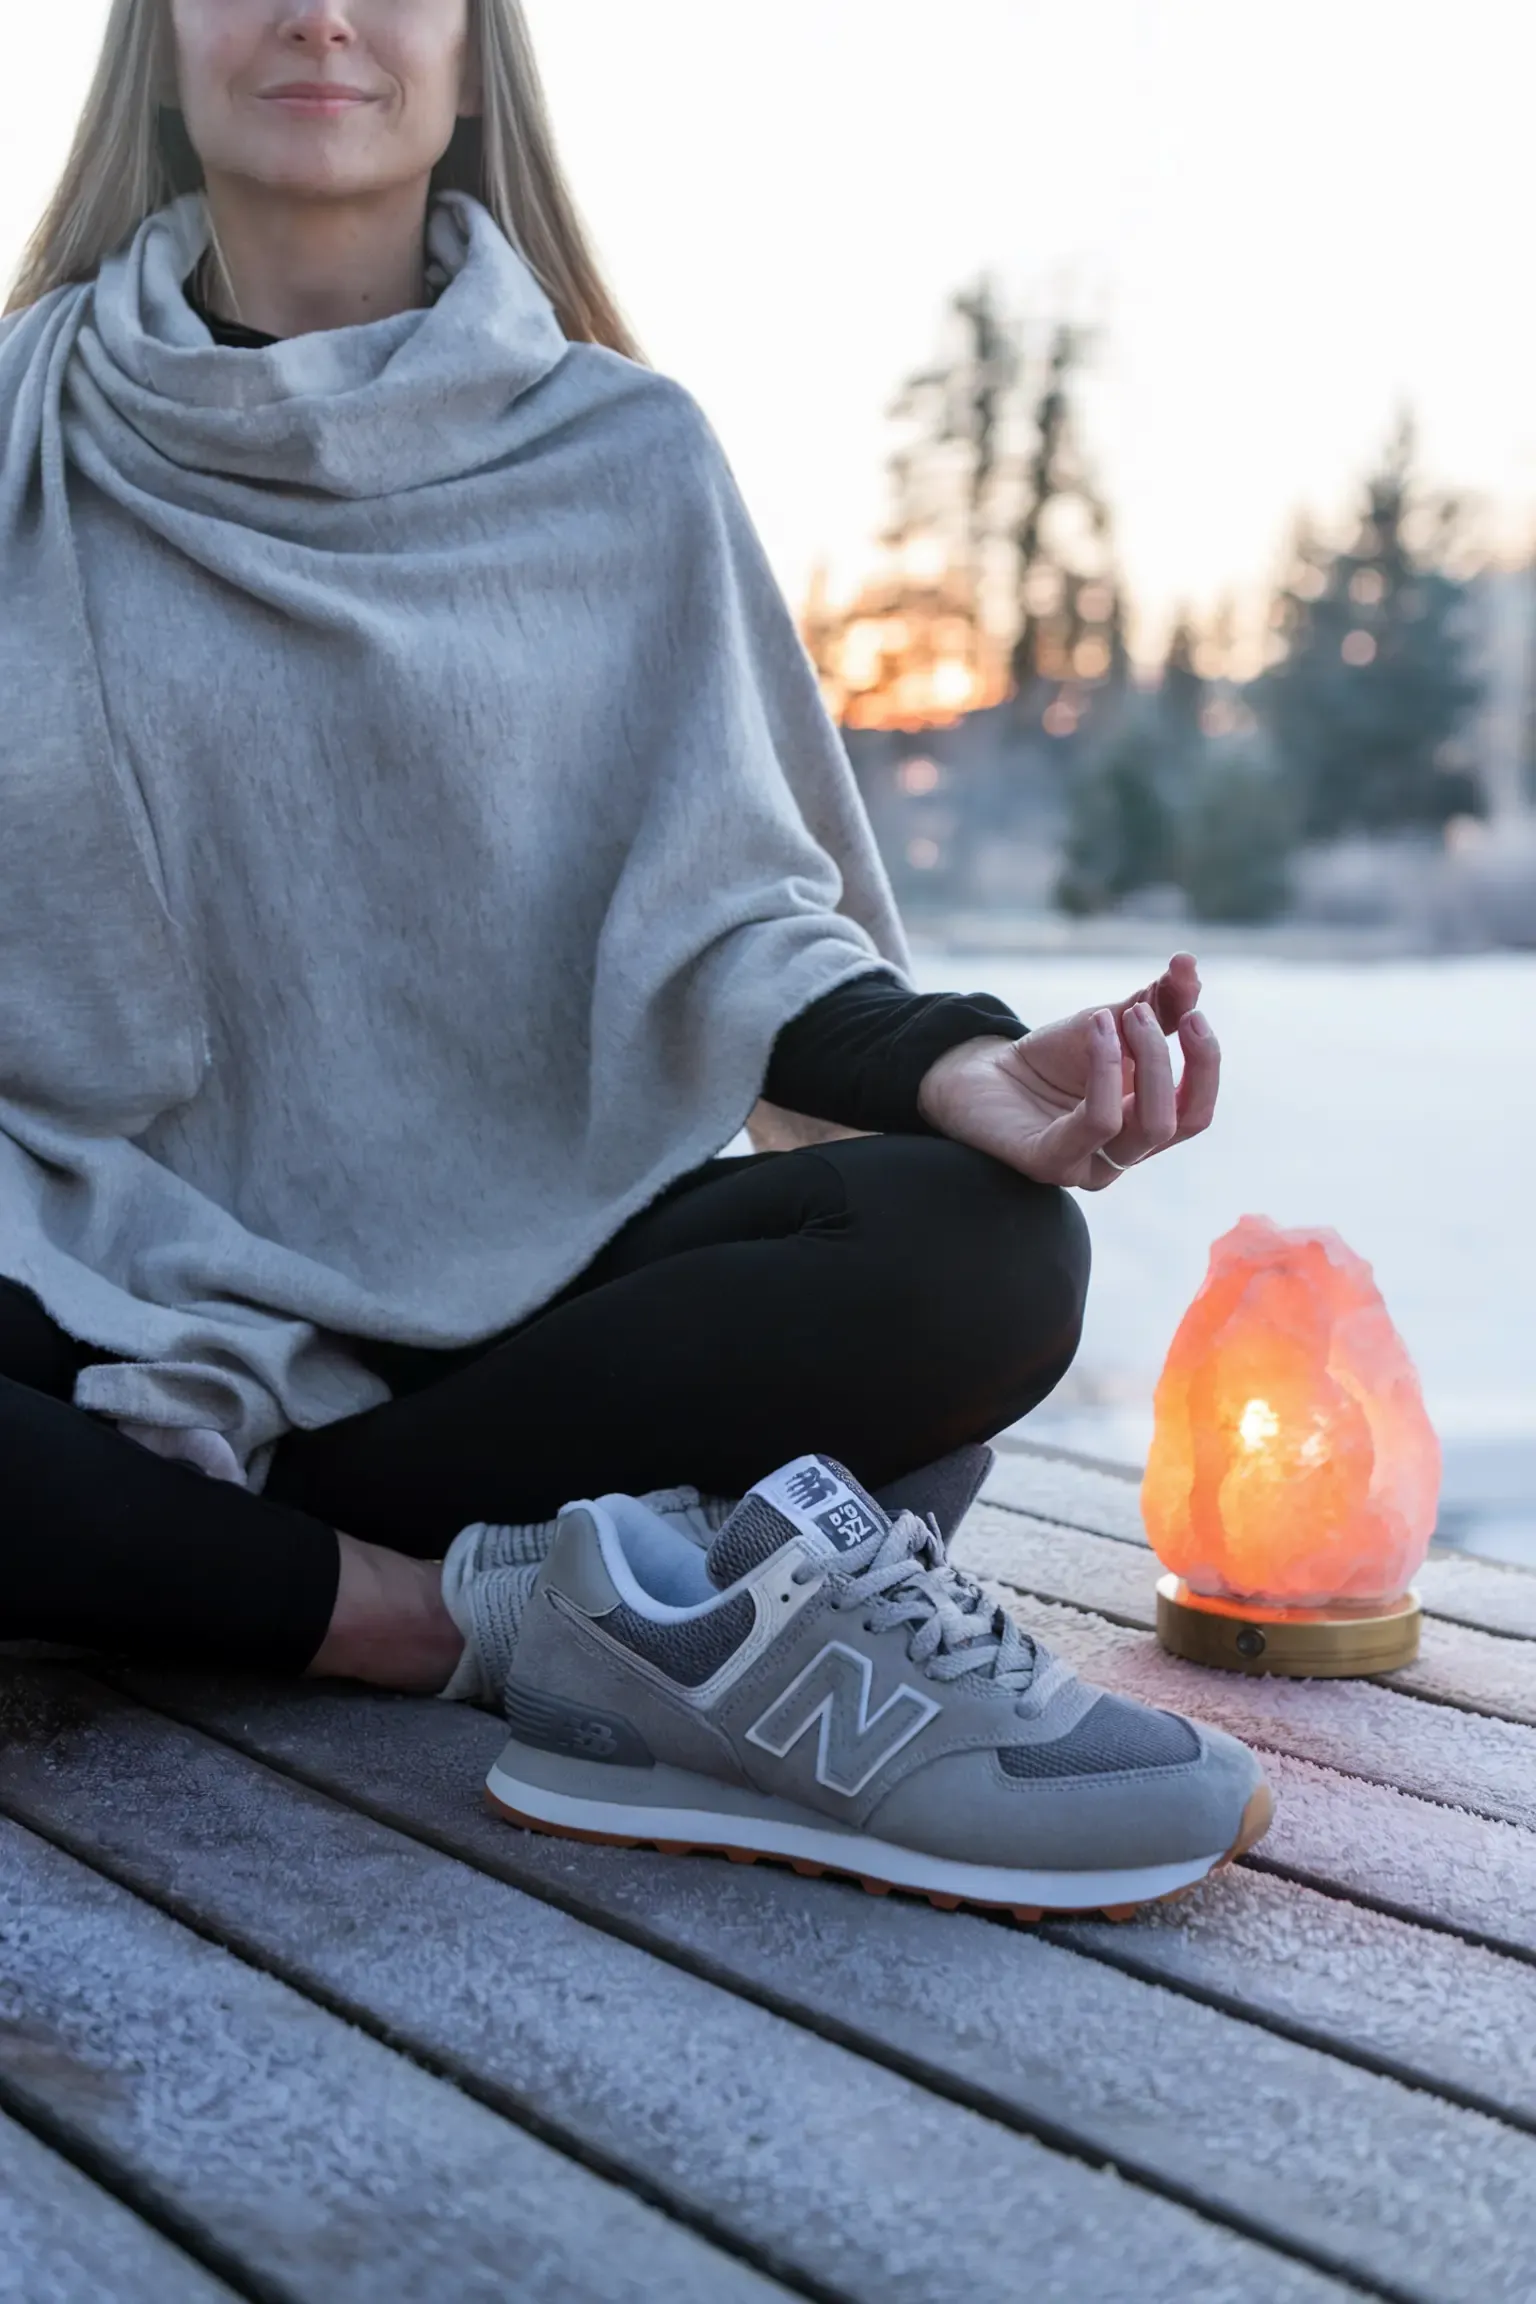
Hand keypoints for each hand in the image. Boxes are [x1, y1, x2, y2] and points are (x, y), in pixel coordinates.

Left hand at [916, 952, 1219, 1190]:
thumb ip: (1154, 1003)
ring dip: (1144, 1060)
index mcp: (1143, 1126)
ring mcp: (1087, 1165)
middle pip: (1182, 1120)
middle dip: (1172, 1059)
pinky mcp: (1049, 1163)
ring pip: (1147, 1127)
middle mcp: (1122, 1155)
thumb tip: (1189, 963)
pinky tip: (1094, 1028)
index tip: (1194, 1012)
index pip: (1196, 1111)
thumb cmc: (1047, 1058)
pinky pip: (1097, 1124)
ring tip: (1118, 1016)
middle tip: (1145, 1012)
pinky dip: (1105, 1069)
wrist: (977, 1071)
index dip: (1206, 1062)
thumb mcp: (1108, 1024)